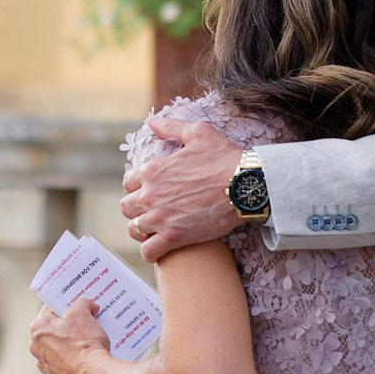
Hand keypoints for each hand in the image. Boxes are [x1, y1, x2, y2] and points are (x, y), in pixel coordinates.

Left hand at [28, 299, 110, 373]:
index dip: (67, 306)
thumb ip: (80, 303)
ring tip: (88, 343)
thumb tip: (84, 304)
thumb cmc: (85, 345)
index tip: (79, 308)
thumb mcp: (83, 313)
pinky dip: (72, 361)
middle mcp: (36, 346)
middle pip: (53, 329)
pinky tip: (86, 359)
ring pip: (58, 347)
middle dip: (69, 326)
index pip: (50, 309)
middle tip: (86, 324)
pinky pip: (63, 364)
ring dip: (69, 344)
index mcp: (38, 327)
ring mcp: (44, 364)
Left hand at [117, 117, 246, 261]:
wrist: (247, 185)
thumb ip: (171, 127)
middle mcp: (151, 194)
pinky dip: (152, 252)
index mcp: (152, 170)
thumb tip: (151, 121)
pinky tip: (161, 248)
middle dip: (137, 209)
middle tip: (154, 211)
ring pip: (135, 230)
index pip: (128, 183)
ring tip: (157, 229)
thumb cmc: (225, 157)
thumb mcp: (198, 133)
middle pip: (127, 207)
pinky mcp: (175, 237)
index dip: (138, 187)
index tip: (151, 191)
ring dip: (143, 230)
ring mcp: (161, 217)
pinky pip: (149, 252)